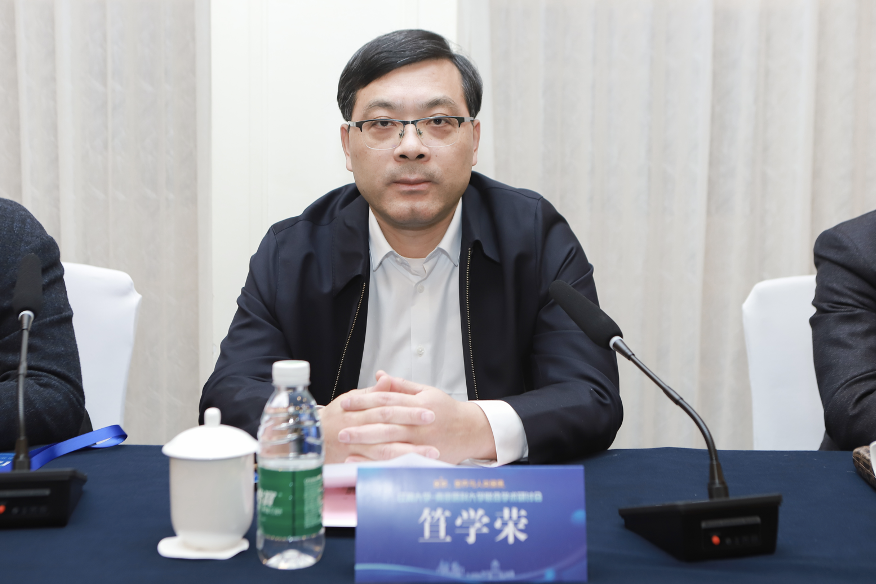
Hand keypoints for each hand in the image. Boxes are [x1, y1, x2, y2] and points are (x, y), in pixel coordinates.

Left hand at [338, 372, 497, 464]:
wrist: (472, 430)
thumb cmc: (448, 411)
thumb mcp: (427, 392)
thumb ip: (401, 386)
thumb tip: (379, 375)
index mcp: (418, 403)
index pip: (387, 400)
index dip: (364, 401)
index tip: (346, 403)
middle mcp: (419, 422)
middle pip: (385, 422)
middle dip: (361, 425)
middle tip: (340, 428)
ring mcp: (421, 441)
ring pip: (390, 442)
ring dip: (366, 444)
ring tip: (346, 444)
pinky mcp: (423, 457)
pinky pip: (396, 460)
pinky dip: (376, 462)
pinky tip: (360, 461)